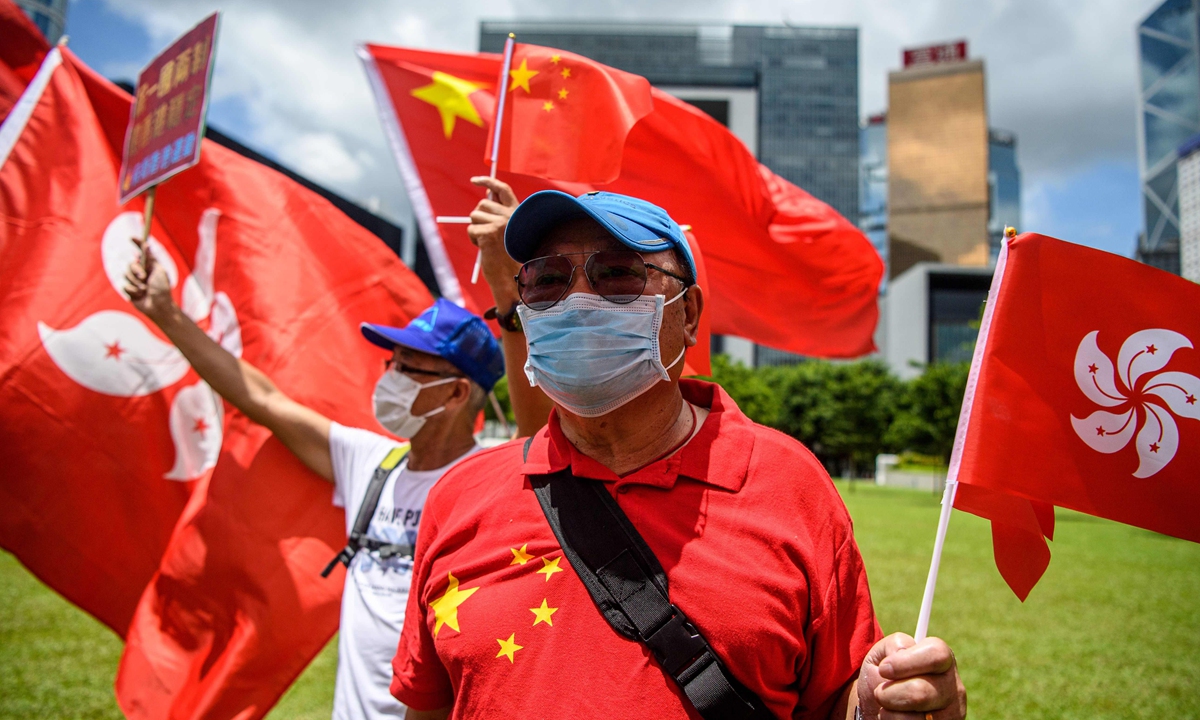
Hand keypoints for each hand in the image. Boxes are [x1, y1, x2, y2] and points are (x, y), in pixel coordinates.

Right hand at [123, 239, 173, 320]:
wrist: (159, 306)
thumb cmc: (162, 289)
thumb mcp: (158, 271)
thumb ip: (150, 259)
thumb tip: (146, 244)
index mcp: (150, 267)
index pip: (141, 253)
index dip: (137, 244)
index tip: (132, 238)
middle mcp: (141, 272)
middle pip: (131, 264)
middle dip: (136, 270)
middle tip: (144, 277)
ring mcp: (135, 281)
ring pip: (127, 275)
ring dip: (137, 283)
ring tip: (145, 289)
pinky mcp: (130, 291)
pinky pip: (126, 286)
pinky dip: (134, 291)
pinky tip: (141, 295)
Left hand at [467, 176, 520, 307]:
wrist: (515, 278)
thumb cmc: (512, 258)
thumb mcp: (509, 232)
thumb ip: (500, 216)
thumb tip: (484, 199)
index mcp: (518, 213)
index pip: (502, 190)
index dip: (488, 182)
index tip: (475, 181)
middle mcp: (510, 215)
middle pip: (481, 205)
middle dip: (478, 218)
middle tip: (486, 234)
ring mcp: (500, 223)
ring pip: (474, 217)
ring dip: (475, 230)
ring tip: (488, 243)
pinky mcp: (489, 233)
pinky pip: (471, 229)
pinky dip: (474, 239)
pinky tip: (485, 248)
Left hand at [857, 633, 965, 719]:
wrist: (878, 707)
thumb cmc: (883, 676)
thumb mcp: (883, 654)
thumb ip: (893, 645)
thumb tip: (900, 653)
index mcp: (942, 659)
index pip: (936, 654)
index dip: (906, 662)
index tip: (883, 669)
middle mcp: (954, 687)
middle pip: (920, 692)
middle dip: (890, 693)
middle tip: (879, 693)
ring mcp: (952, 714)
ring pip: (915, 718)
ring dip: (891, 712)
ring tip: (889, 707)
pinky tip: (898, 717)